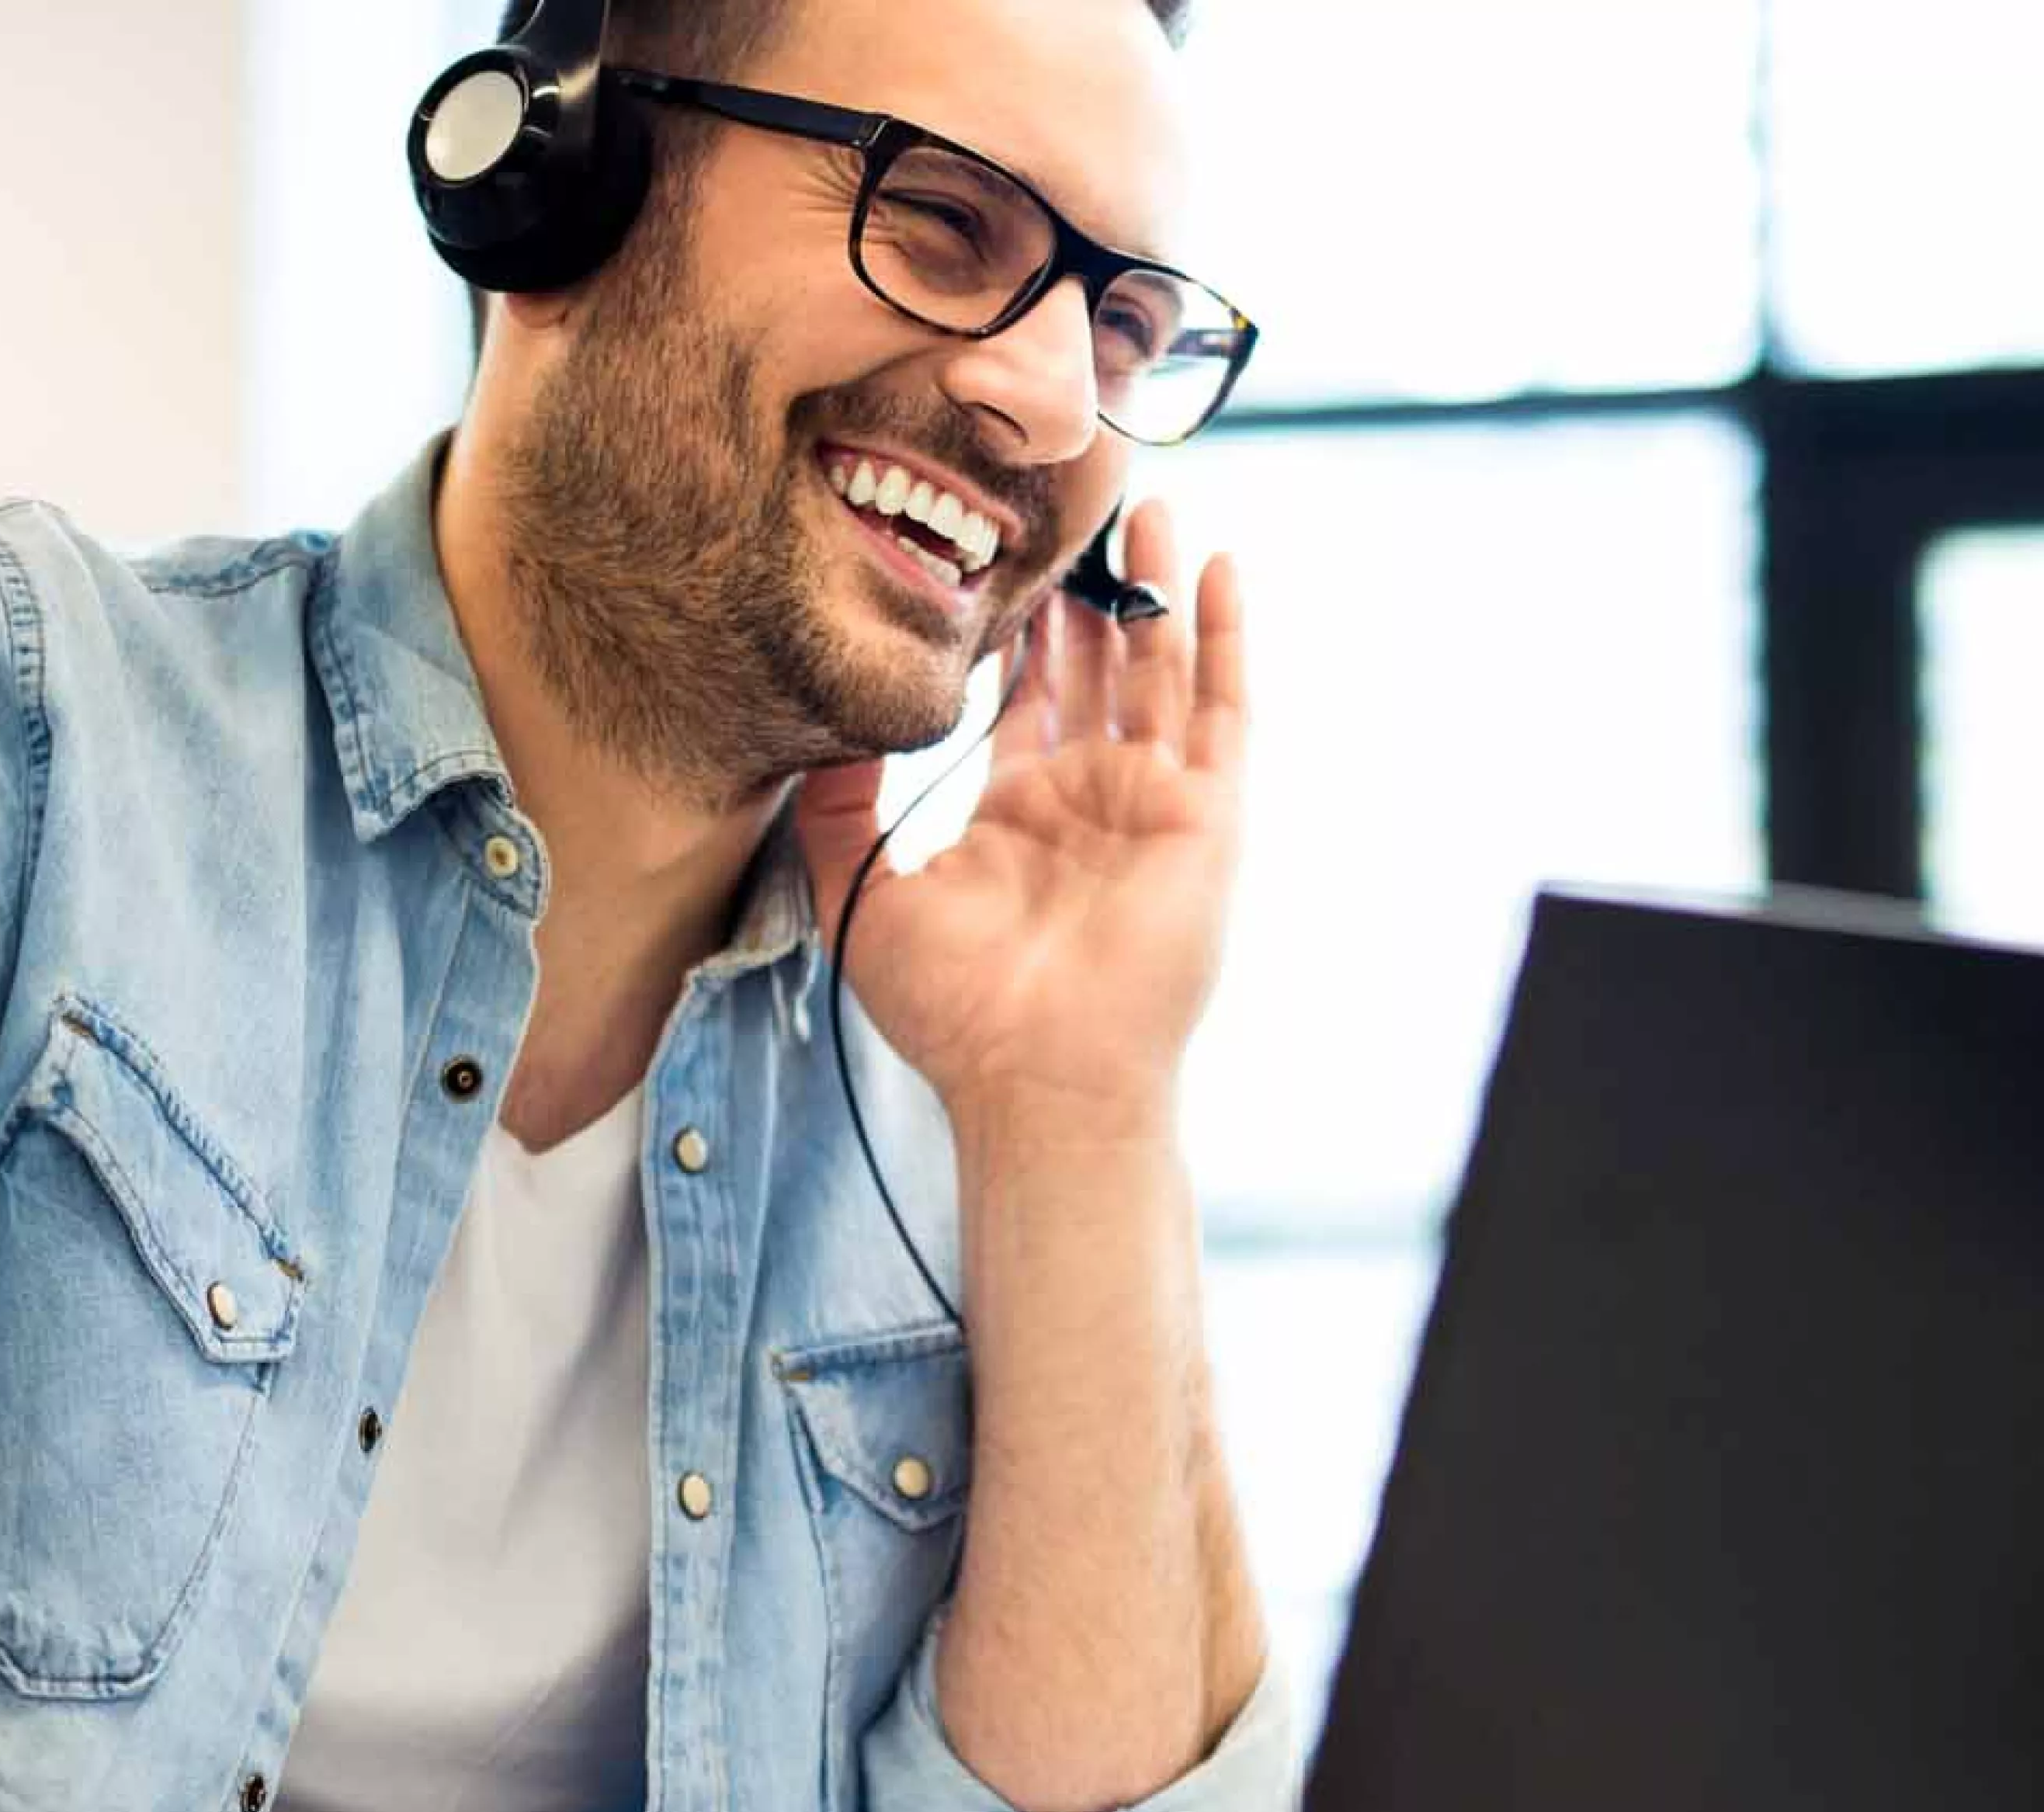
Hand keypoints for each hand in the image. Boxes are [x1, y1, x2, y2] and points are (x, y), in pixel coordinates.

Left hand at [799, 499, 1247, 1125]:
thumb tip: (818, 726)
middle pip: (1096, 665)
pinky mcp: (1207, 817)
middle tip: (1068, 502)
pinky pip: (1225, 711)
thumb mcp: (860, 897)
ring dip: (1153, 586)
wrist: (1038, 1077)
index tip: (991, 550)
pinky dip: (1224, 638)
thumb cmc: (953, 1012)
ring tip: (1143, 502)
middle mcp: (1090, 799)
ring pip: (1159, 668)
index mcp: (1018, 814)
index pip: (1023, 695)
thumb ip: (835, 810)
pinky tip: (1216, 566)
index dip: (1012, 625)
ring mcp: (1153, 803)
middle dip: (1086, 586)